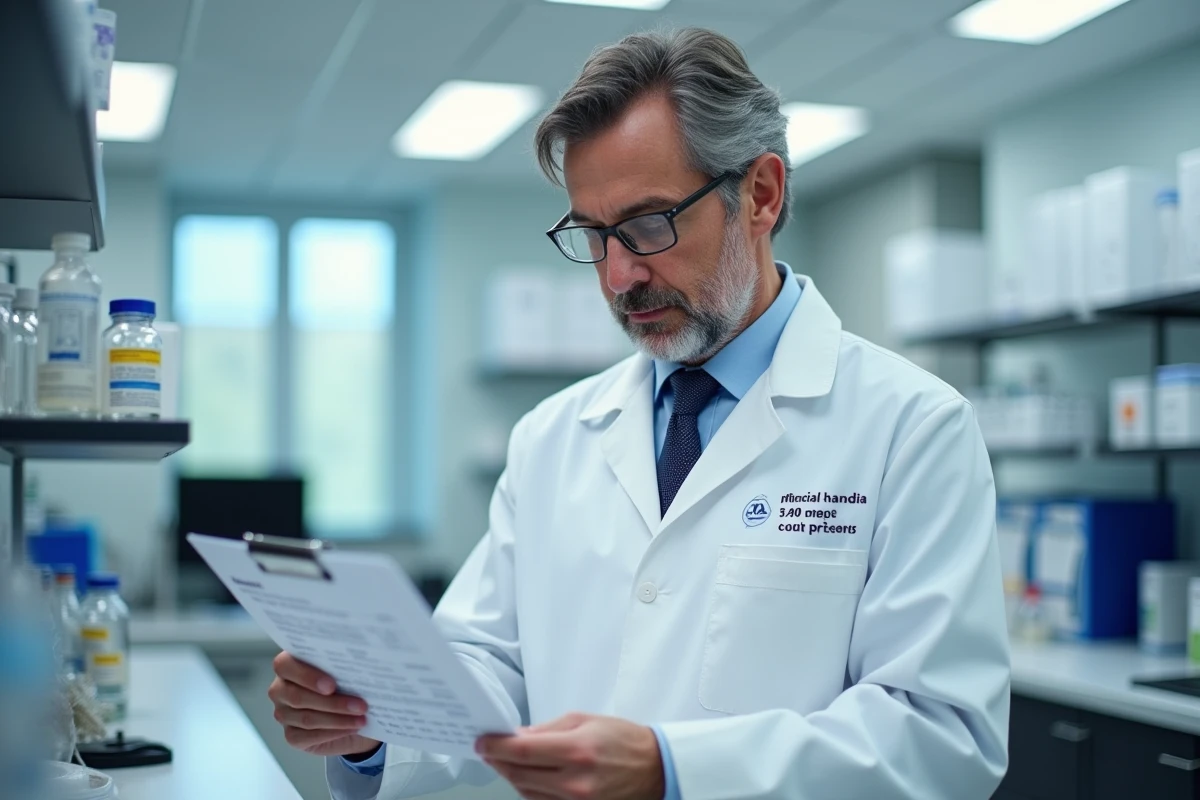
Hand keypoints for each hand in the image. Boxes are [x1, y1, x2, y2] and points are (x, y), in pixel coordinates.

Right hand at [268, 651, 381, 758]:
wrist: (352, 712)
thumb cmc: (346, 684)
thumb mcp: (345, 670)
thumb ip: (343, 664)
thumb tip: (360, 666)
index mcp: (288, 665)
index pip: (284, 665)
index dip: (307, 676)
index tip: (332, 685)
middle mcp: (280, 689)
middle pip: (297, 697)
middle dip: (332, 702)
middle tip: (360, 705)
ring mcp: (283, 714)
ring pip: (307, 718)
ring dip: (338, 719)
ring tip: (362, 717)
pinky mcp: (291, 736)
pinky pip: (309, 736)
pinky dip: (334, 732)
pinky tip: (352, 727)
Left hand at [477, 712, 664, 799]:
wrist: (654, 768)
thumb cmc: (622, 739)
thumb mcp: (584, 720)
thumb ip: (548, 729)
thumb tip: (517, 736)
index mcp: (576, 751)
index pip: (522, 751)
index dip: (496, 747)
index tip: (482, 742)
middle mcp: (574, 782)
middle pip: (519, 775)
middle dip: (499, 761)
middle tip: (490, 749)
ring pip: (527, 792)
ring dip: (512, 776)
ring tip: (508, 761)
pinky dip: (530, 790)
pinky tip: (528, 777)